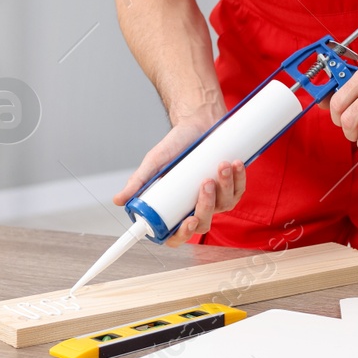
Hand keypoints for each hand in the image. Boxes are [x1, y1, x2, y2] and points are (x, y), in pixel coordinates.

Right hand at [114, 110, 246, 244]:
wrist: (197, 122)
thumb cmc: (176, 144)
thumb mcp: (154, 163)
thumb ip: (138, 181)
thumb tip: (118, 201)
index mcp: (176, 209)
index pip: (177, 235)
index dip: (183, 234)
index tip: (189, 221)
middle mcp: (196, 208)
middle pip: (204, 222)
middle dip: (207, 205)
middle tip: (204, 183)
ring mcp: (217, 199)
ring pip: (225, 205)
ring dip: (225, 186)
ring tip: (220, 165)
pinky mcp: (232, 186)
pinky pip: (239, 190)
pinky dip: (238, 178)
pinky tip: (234, 163)